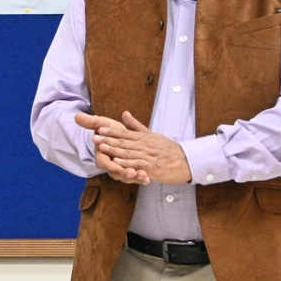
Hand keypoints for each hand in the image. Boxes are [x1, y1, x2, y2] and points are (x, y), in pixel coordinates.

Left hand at [75, 111, 191, 184]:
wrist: (186, 160)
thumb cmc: (167, 148)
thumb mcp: (151, 134)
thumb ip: (135, 126)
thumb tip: (124, 113)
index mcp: (143, 137)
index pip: (124, 133)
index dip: (111, 131)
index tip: (98, 128)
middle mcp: (144, 145)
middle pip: (124, 142)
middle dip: (108, 140)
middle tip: (94, 137)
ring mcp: (148, 156)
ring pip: (129, 152)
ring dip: (115, 150)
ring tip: (102, 148)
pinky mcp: (152, 167)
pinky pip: (138, 164)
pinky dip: (127, 163)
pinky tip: (117, 163)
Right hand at [75, 112, 149, 183]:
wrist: (120, 135)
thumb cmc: (110, 131)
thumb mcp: (102, 125)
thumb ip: (91, 122)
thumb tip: (77, 116)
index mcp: (103, 155)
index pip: (103, 163)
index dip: (109, 165)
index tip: (115, 165)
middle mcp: (111, 165)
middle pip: (116, 172)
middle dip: (124, 173)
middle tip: (132, 173)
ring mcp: (121, 169)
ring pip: (126, 177)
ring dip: (134, 178)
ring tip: (142, 176)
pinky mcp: (131, 171)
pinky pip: (136, 177)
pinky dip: (142, 178)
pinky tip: (148, 179)